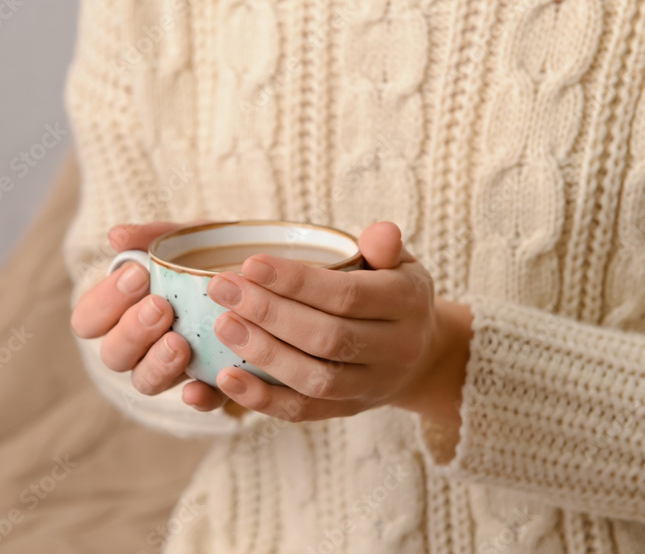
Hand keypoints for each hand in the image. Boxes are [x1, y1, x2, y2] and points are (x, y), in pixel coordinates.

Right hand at [70, 221, 231, 412]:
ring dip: (157, 364)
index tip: (138, 274)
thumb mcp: (186, 239)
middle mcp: (139, 345)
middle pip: (113, 354)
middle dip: (132, 331)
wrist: (265, 277)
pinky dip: (198, 399)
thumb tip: (116, 236)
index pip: (89, 319)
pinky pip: (199, 401)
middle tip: (161, 307)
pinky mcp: (211, 385)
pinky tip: (200, 388)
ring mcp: (171, 369)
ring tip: (179, 343)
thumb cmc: (210, 255)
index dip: (104, 302)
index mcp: (122, 311)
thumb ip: (151, 237)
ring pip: (145, 381)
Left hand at [200, 222, 473, 427]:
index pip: (348, 295)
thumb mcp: (400, 261)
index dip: (298, 281)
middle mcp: (396, 349)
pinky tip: (226, 378)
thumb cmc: (393, 291)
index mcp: (407, 303)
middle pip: (327, 338)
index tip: (249, 264)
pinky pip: (304, 411)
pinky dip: (263, 398)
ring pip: (315, 379)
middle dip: (269, 313)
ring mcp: (372, 386)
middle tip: (222, 290)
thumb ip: (384, 246)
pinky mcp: (348, 410)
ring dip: (263, 354)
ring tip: (221, 326)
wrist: (422, 353)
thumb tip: (380, 232)